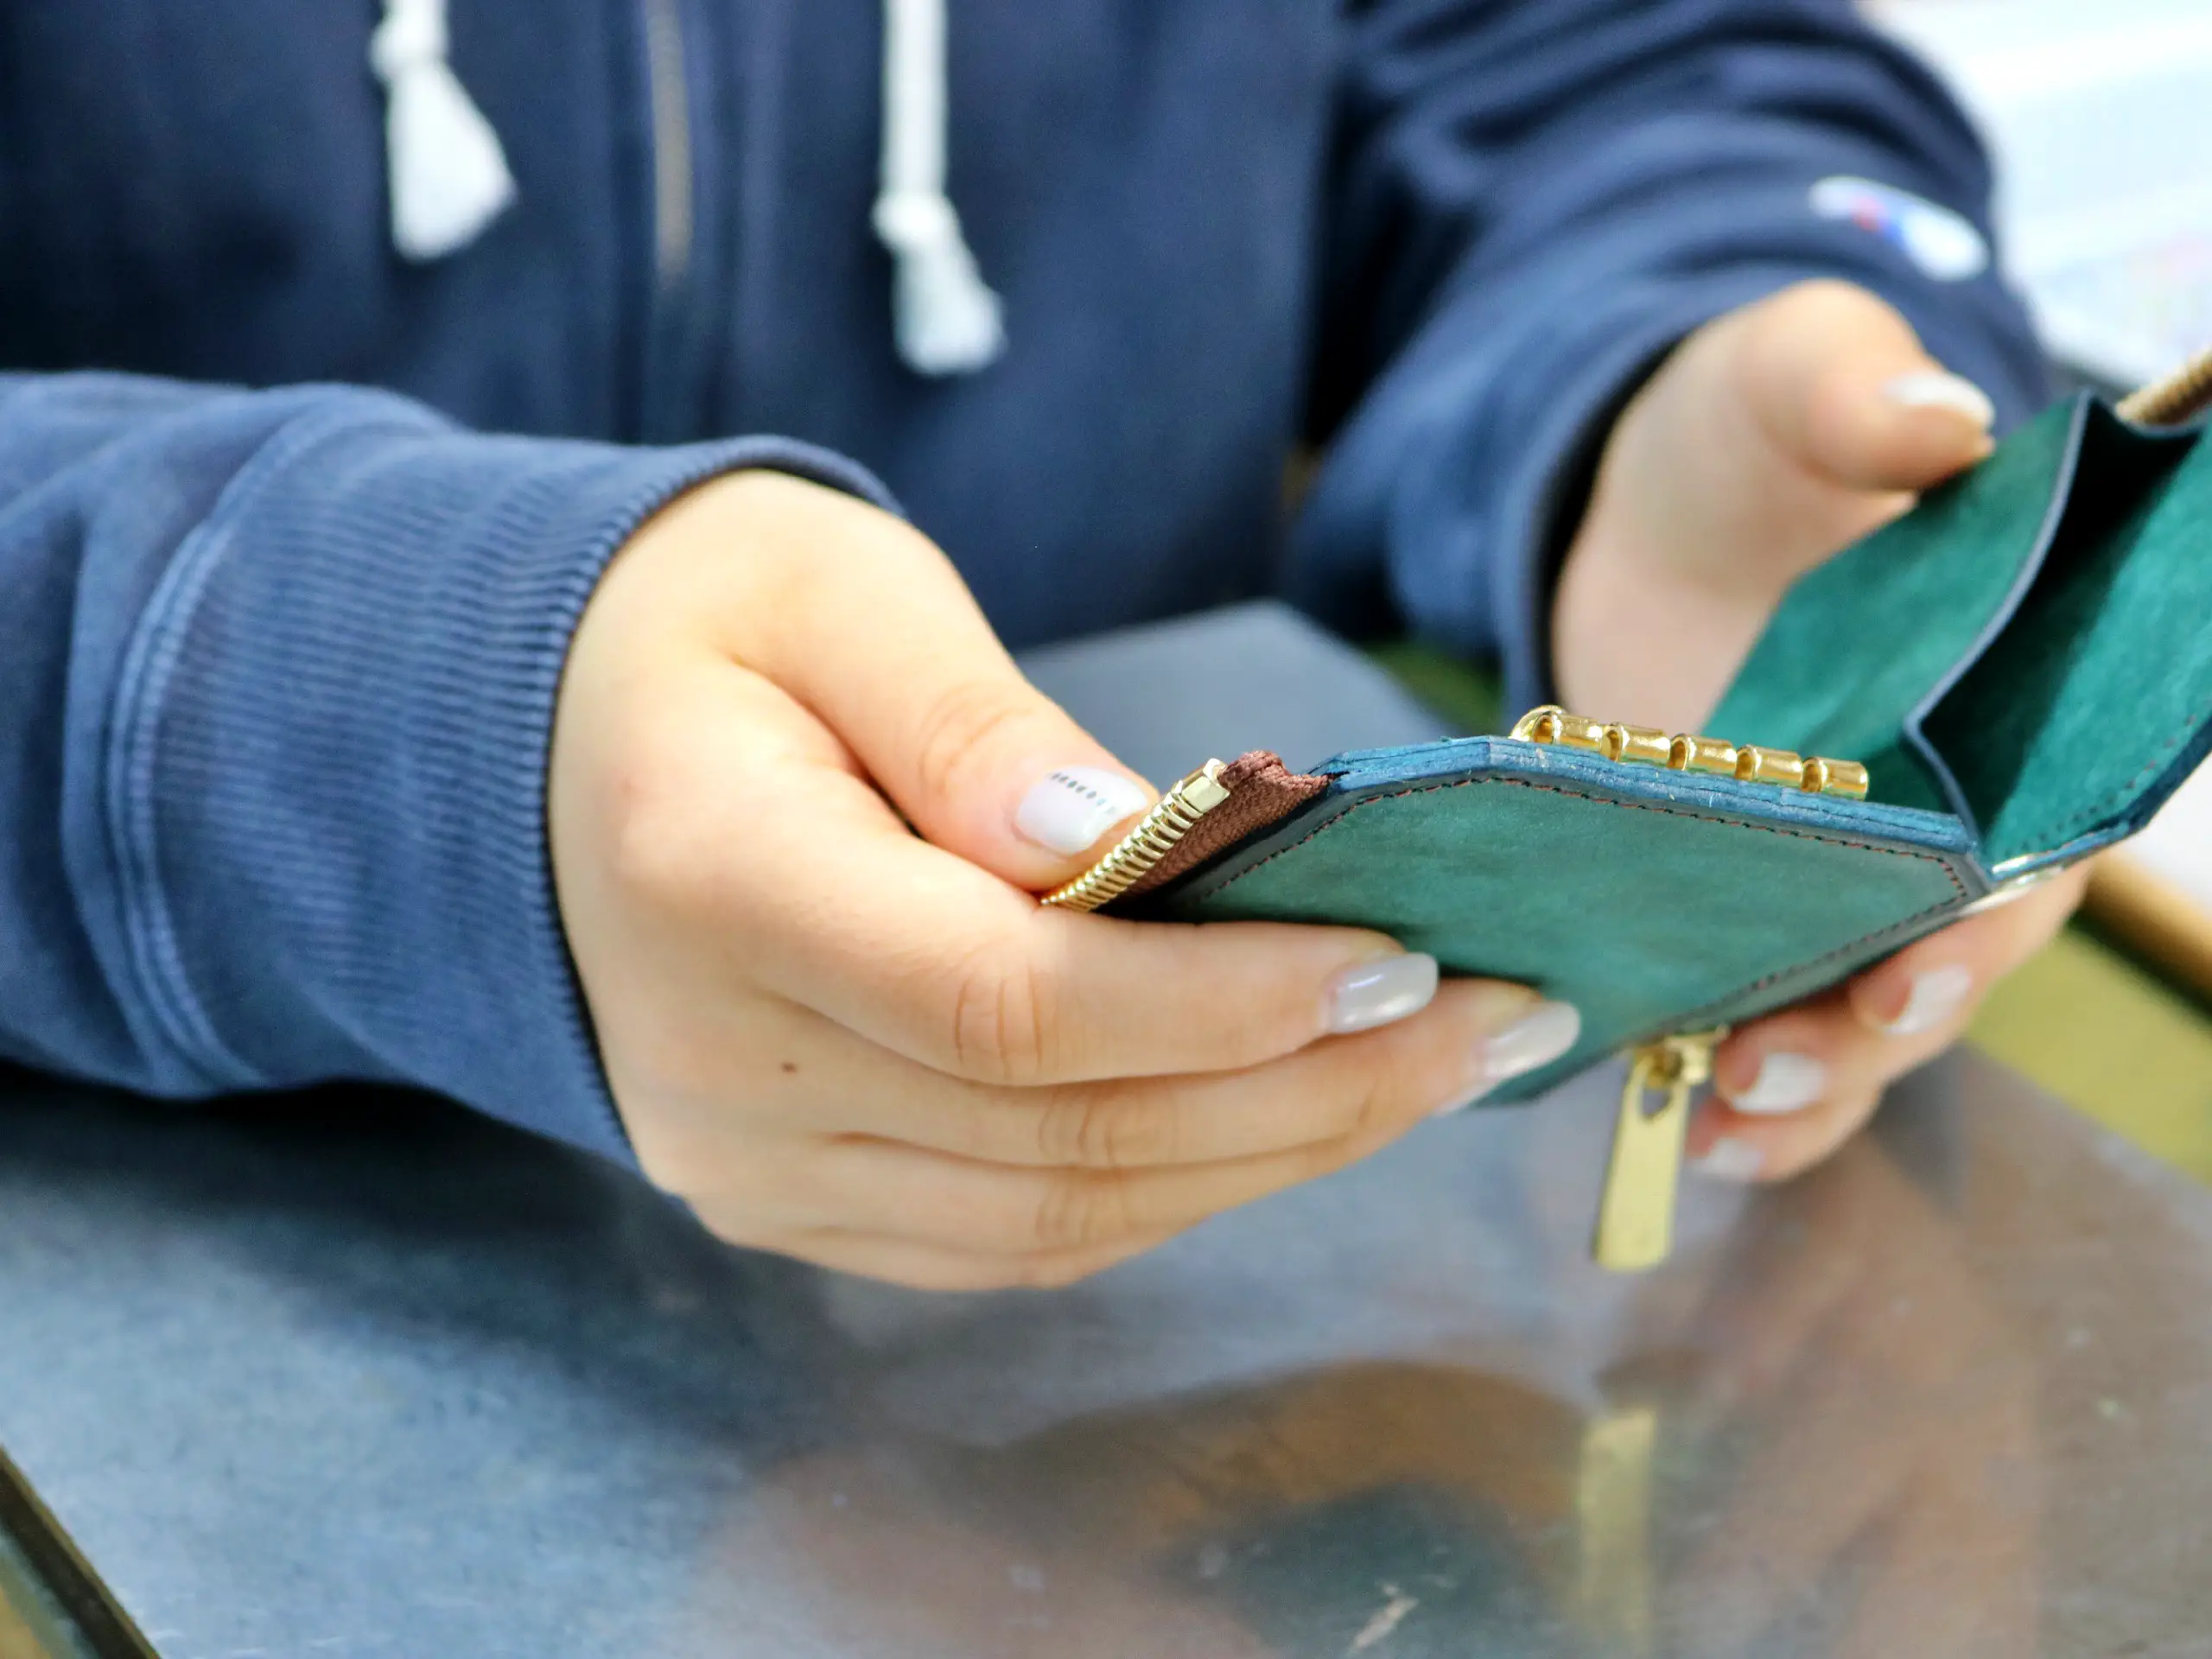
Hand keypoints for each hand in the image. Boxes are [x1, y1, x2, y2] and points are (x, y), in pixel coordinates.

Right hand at [549, 472, 1578, 1288]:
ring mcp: (748, 1163)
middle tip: (1490, 1023)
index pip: (1006, 1000)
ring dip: (1266, 1156)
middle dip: (1307, 1092)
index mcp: (714, 885)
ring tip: (1428, 1074)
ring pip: (1054, 1216)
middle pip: (1061, 1134)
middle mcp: (720, 1069)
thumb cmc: (702, 632)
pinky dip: (1170, 1188)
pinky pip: (1011, 1236)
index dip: (1221, 1003)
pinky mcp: (790, 1197)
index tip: (1400, 959)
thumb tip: (1125, 842)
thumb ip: (969, 720)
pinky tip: (1285, 1118)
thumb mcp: (834, 594)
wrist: (537, 757)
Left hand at [1552, 280, 2085, 1181]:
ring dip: (1796, 1088)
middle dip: (1866, 1036)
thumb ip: (1857, 389)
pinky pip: (1749, 1009)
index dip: (1980, 928)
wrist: (1655, 497)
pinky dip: (1717, 1077)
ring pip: (1847, 1018)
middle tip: (1771, 1066)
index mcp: (2002, 711)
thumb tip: (1938, 419)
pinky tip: (1668, 1122)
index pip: (2027, 846)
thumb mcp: (1792, 374)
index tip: (1909, 978)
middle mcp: (1938, 817)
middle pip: (1936, 965)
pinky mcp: (1735, 899)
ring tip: (1714, 1126)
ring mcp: (1833, 873)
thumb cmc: (1753, 429)